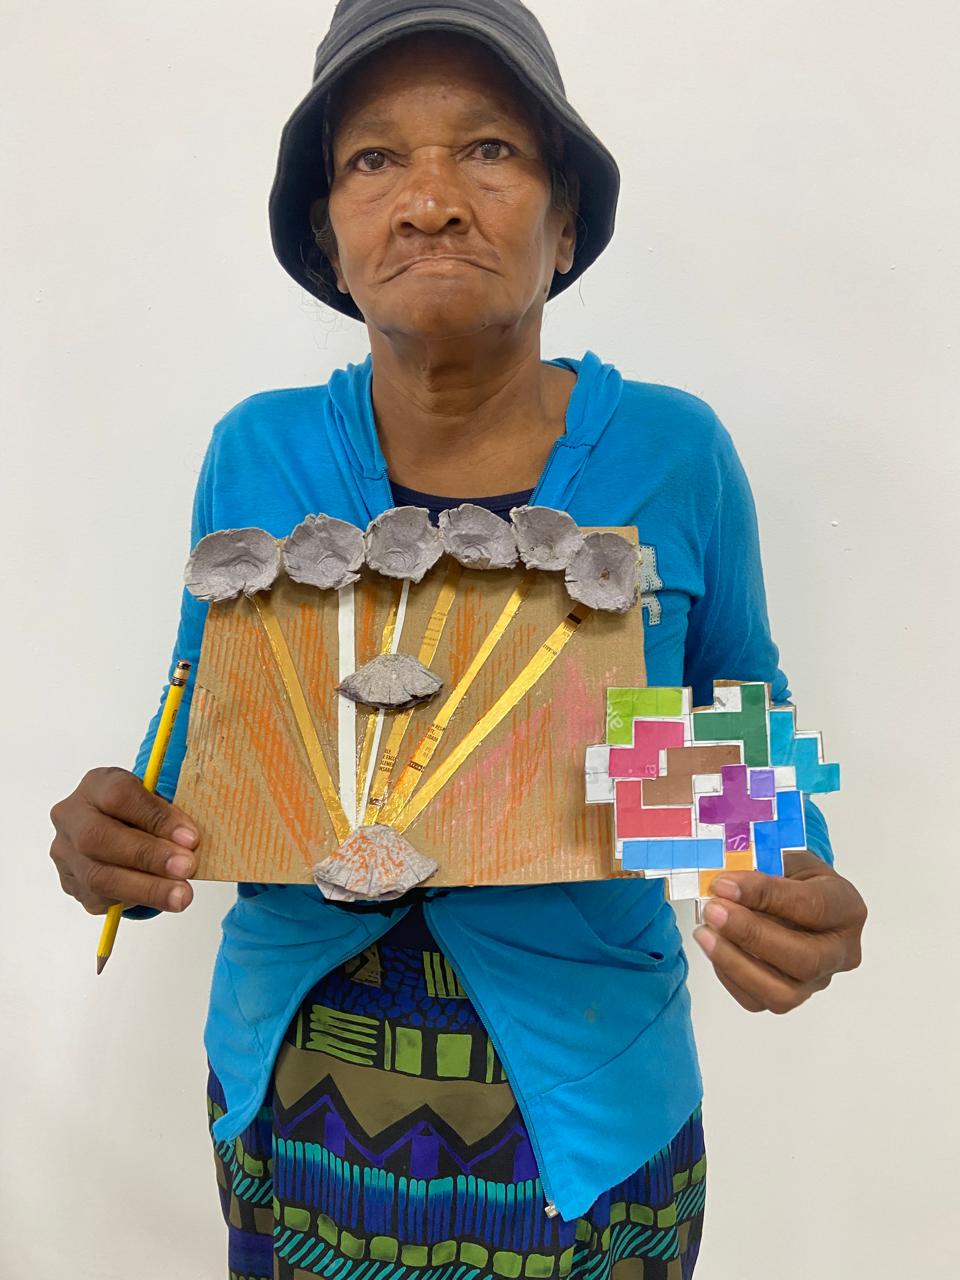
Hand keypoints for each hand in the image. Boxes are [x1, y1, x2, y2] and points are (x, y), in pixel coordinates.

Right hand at [49, 766, 199, 914]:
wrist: (116, 827)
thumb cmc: (139, 811)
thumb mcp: (154, 800)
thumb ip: (167, 816)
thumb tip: (187, 843)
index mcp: (96, 785)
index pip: (120, 795)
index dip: (156, 817)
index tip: (189, 838)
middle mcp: (72, 817)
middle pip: (99, 838)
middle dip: (147, 856)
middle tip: (185, 868)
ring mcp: (66, 853)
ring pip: (98, 876)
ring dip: (146, 888)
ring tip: (180, 895)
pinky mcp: (71, 883)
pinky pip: (100, 898)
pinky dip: (135, 900)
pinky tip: (160, 898)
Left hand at [692, 850, 866, 1012]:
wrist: (796, 896)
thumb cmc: (793, 876)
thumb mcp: (786, 858)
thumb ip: (762, 869)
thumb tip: (724, 886)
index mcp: (847, 909)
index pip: (812, 906)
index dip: (765, 896)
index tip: (725, 884)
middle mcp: (841, 952)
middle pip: (805, 959)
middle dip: (751, 936)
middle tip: (713, 911)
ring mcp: (818, 981)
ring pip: (783, 993)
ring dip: (736, 963)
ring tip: (705, 933)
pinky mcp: (791, 996)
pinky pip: (758, 1001)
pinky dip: (729, 976)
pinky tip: (714, 948)